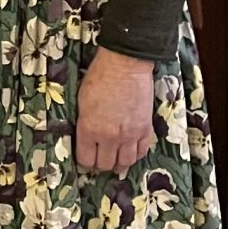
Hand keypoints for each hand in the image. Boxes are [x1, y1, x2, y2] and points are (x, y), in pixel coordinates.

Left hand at [75, 46, 154, 174]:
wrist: (125, 64)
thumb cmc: (99, 76)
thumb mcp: (81, 102)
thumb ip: (84, 124)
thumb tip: (86, 138)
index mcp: (89, 129)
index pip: (85, 159)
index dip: (85, 162)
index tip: (86, 159)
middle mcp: (109, 137)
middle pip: (105, 164)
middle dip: (101, 164)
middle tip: (100, 159)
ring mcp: (129, 135)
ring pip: (125, 162)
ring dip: (119, 163)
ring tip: (116, 160)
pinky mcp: (145, 129)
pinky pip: (141, 151)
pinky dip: (135, 155)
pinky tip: (130, 151)